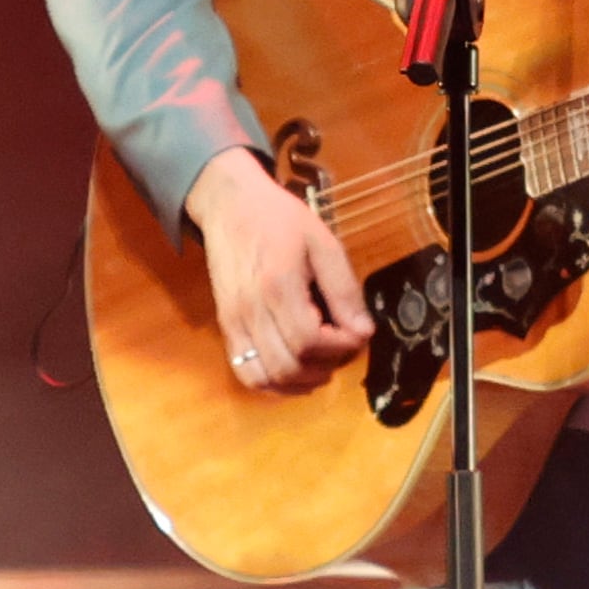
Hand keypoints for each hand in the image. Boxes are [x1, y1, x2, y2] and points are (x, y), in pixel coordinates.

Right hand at [185, 145, 371, 393]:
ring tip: (320, 366)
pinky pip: (245, 372)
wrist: (230, 205)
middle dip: (323, 367)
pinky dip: (272, 382)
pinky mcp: (225, 327)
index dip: (339, 348)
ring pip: (263, 377)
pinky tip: (294, 371)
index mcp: (278, 285)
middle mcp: (250, 309)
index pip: (309, 340)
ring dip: (298, 382)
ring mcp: (233, 321)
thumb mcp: (322, 242)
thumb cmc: (279, 219)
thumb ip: (343, 289)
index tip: (356, 334)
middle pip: (288, 365)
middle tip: (341, 350)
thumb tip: (363, 331)